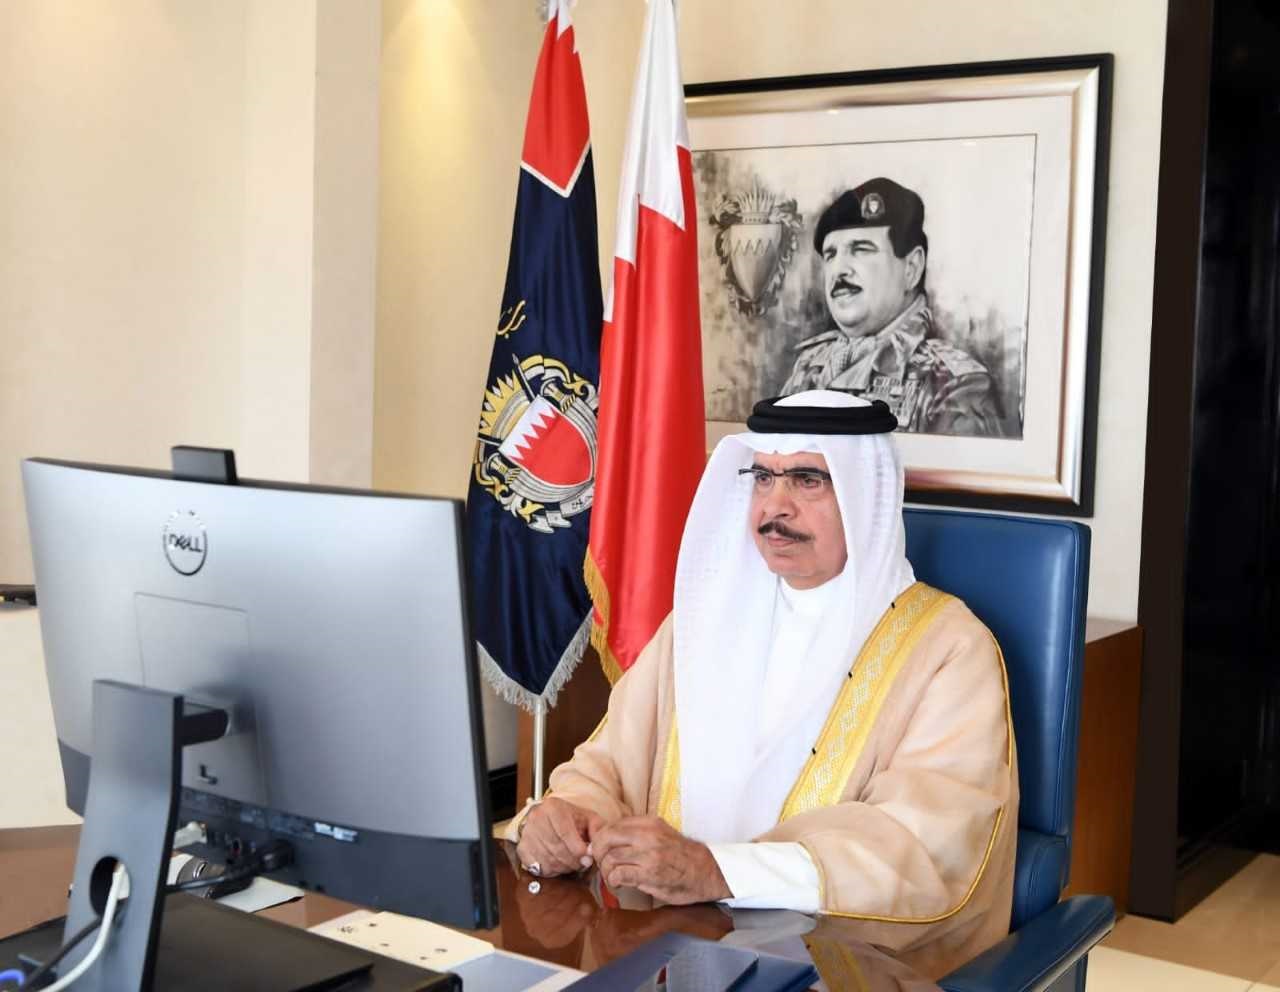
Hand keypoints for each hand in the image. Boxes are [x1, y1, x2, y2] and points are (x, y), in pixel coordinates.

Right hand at [516, 797, 604, 876]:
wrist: (551, 818)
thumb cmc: (571, 819)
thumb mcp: (588, 818)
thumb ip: (598, 830)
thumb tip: (595, 849)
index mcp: (552, 807)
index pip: (565, 832)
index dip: (578, 849)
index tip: (587, 859)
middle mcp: (536, 818)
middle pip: (556, 848)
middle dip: (573, 861)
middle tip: (582, 864)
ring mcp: (527, 833)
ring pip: (548, 860)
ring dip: (564, 867)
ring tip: (572, 863)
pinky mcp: (522, 848)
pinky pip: (538, 867)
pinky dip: (551, 870)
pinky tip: (559, 864)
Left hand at [588, 816, 730, 904]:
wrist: (706, 872)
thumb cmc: (681, 855)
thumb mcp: (661, 834)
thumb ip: (638, 834)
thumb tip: (610, 839)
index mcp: (649, 823)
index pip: (613, 825)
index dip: (601, 838)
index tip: (601, 850)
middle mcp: (648, 835)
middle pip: (606, 837)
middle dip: (597, 852)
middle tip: (600, 863)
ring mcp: (649, 854)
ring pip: (610, 857)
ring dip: (605, 869)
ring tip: (611, 876)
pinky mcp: (650, 874)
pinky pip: (620, 874)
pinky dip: (614, 880)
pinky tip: (618, 884)